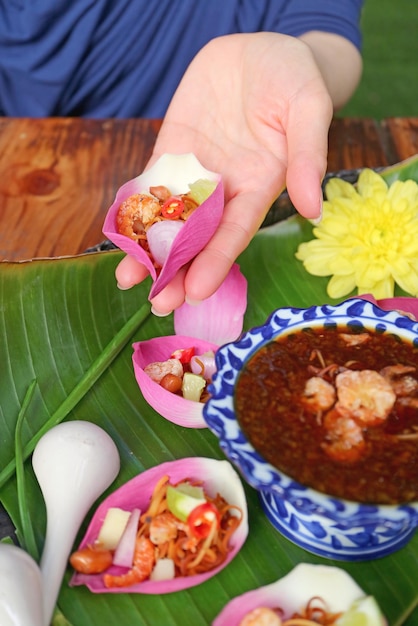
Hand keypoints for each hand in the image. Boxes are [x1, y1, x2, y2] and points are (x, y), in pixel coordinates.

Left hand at [116, 32, 333, 312]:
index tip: (197, 291)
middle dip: (178, 270)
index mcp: (260, 186)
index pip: (235, 233)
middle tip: (158, 304)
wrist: (261, 50)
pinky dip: (134, 207)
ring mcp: (196, 171)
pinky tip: (119, 233)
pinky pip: (150, 181)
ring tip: (127, 279)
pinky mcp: (172, 149)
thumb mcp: (309, 108)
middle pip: (199, 237)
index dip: (216, 261)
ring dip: (149, 249)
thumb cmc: (294, 77)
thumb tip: (313, 210)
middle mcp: (226, 188)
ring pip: (169, 216)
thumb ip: (307, 157)